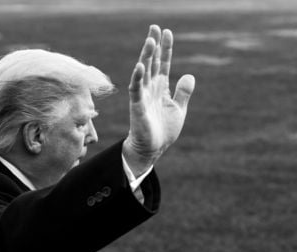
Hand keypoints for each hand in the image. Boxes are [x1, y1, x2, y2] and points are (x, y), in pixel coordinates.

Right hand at [123, 25, 194, 175]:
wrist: (153, 149)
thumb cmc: (164, 130)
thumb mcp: (179, 109)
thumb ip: (183, 92)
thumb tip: (189, 74)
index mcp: (161, 89)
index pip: (163, 64)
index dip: (165, 49)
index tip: (167, 32)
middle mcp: (150, 89)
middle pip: (152, 63)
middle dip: (153, 46)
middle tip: (154, 27)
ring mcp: (143, 96)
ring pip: (143, 72)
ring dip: (146, 56)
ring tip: (150, 40)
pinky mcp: (137, 107)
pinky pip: (136, 90)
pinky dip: (138, 78)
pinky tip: (141, 66)